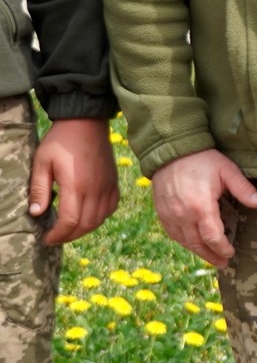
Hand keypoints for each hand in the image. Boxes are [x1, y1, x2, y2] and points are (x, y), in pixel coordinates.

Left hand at [28, 118, 118, 245]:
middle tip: (56, 237)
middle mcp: (96, 190)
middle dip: (70, 236)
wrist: (86, 123)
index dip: (58, 235)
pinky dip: (99, 218)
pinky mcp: (113, 183)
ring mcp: (107, 187)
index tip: (47, 238)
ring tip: (69, 229)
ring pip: (100, 219)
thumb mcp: (42, 162)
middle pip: (87, 225)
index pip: (70, 221)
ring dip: (84, 229)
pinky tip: (88, 216)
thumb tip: (37, 213)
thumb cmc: (60, 141)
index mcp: (77, 186)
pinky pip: (110, 208)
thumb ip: (39, 189)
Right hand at [152, 149, 256, 267]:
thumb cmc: (202, 159)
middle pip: (197, 243)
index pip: (212, 237)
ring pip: (183, 241)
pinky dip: (183, 241)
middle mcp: (182, 215)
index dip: (222, 248)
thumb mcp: (227, 170)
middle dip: (211, 255)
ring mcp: (169, 214)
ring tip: (211, 258)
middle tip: (223, 263)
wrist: (171, 150)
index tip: (231, 253)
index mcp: (200, 207)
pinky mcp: (161, 212)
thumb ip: (243, 189)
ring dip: (197, 251)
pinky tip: (192, 244)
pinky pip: (172, 233)